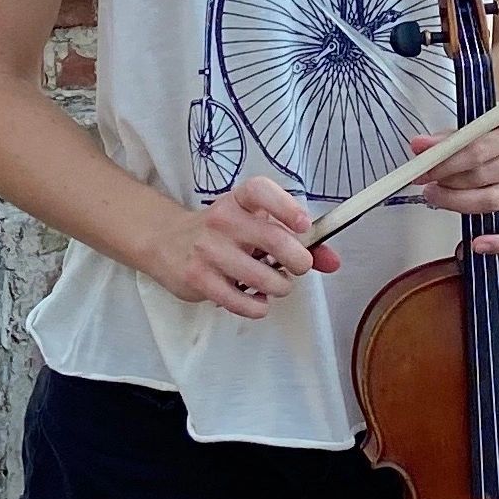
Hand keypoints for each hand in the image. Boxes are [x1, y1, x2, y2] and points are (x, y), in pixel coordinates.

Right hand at [149, 174, 341, 318]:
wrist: (166, 241)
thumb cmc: (222, 232)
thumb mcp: (253, 224)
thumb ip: (295, 240)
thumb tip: (333, 262)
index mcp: (238, 200)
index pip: (262, 191)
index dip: (287, 207)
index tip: (305, 224)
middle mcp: (222, 219)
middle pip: (274, 240)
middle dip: (299, 261)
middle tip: (298, 267)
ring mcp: (208, 250)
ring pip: (263, 277)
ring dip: (280, 287)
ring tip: (276, 284)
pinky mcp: (198, 279)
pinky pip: (241, 302)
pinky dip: (259, 307)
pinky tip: (258, 300)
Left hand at [409, 102, 498, 255]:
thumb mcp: (483, 117)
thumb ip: (453, 135)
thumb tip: (421, 146)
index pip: (477, 148)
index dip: (445, 160)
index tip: (423, 165)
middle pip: (483, 175)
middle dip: (447, 180)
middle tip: (425, 181)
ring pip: (492, 200)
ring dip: (458, 203)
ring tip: (438, 197)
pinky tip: (478, 244)